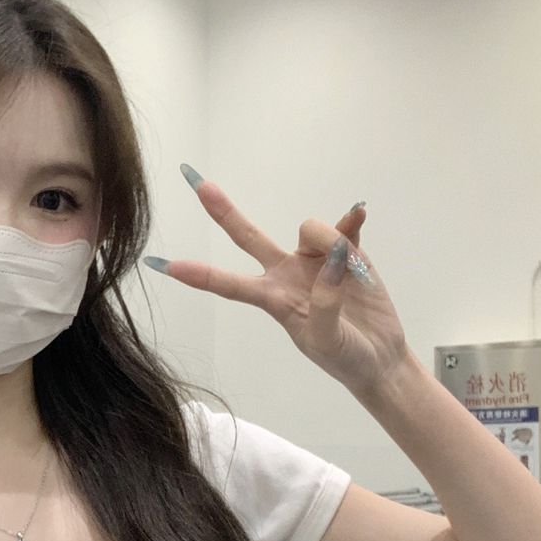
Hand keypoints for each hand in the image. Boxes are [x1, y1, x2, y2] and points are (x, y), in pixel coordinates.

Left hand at [151, 175, 409, 398]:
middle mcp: (286, 273)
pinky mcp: (346, 251)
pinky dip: (351, 220)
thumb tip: (332, 260)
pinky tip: (360, 214)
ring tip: (352, 272)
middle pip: (247, 236)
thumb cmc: (344, 356)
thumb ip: (324, 305)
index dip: (198, 275)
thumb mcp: (327, 341)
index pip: (228, 285)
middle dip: (223, 211)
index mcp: (272, 299)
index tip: (163, 265)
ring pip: (310, 229)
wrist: (378, 357)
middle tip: (198, 183)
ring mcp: (315, 259)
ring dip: (329, 241)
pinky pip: (345, 225)